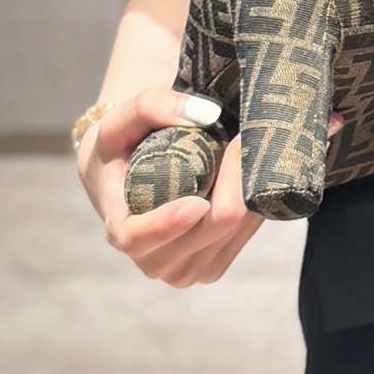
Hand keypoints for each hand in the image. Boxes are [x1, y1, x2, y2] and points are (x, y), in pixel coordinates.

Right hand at [78, 88, 262, 286]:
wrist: (126, 171)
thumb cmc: (121, 145)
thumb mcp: (121, 118)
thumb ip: (153, 105)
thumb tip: (205, 114)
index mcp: (121, 228)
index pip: (138, 239)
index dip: (167, 224)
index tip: (197, 201)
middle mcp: (152, 259)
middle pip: (208, 229)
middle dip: (234, 181)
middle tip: (244, 135)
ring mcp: (184, 268)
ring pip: (234, 231)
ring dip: (247, 188)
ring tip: (243, 149)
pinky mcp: (212, 265)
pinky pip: (244, 235)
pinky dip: (253, 202)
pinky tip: (246, 174)